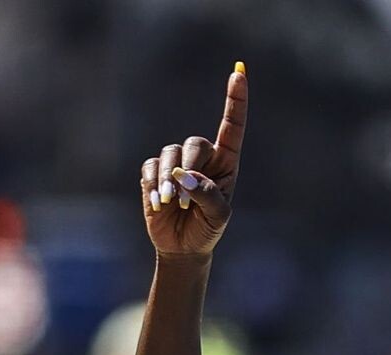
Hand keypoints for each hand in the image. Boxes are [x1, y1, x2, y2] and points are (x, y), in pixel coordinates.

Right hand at [139, 64, 247, 258]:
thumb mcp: (218, 216)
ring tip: (173, 205)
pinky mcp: (154, 172)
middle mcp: (202, 159)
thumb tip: (182, 174)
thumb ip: (206, 194)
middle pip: (195, 143)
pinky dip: (154, 186)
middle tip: (186, 197)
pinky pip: (151, 168)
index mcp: (226, 164)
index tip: (239, 71)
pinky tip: (159, 205)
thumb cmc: (208, 229)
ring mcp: (177, 163)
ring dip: (170, 181)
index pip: (232, 127)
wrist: (184, 247)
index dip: (236, 100)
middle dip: (190, 166)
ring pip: (170, 154)